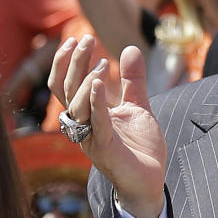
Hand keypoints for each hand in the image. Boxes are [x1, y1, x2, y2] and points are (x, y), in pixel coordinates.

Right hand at [49, 37, 166, 217]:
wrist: (150, 179)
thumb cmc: (140, 146)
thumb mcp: (138, 106)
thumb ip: (133, 81)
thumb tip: (130, 49)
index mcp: (88, 113)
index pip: (68, 83)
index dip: (69, 61)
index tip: (80, 38)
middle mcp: (83, 124)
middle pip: (67, 90)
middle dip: (74, 63)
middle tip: (86, 40)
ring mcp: (91, 137)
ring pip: (76, 106)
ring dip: (85, 81)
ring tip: (102, 62)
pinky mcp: (105, 148)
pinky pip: (96, 122)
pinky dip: (96, 102)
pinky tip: (98, 83)